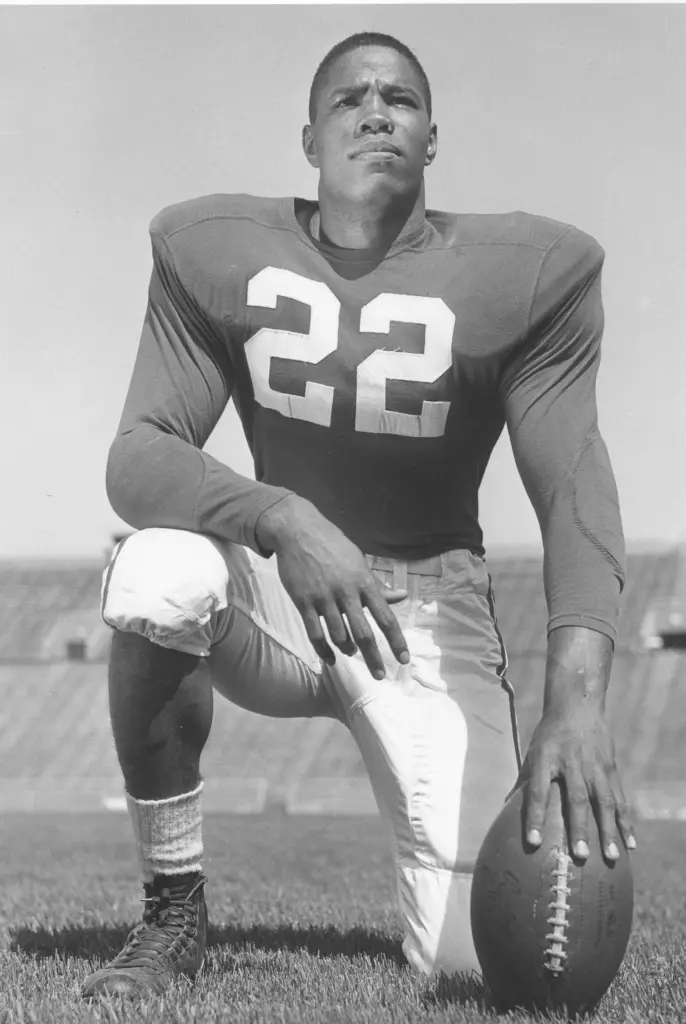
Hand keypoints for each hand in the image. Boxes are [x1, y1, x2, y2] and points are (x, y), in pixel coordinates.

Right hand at [256, 495, 409, 678]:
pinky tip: (329, 659)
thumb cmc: (333, 545)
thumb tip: (401, 597)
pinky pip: (314, 633)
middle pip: (364, 633)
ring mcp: (323, 598)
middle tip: (379, 676)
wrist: (298, 530)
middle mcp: (346, 592)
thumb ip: (377, 584)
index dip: (396, 640)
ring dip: (346, 650)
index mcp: (364, 581)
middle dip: (373, 658)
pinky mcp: (303, 601)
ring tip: (350, 655)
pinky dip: (323, 650)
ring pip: (338, 636)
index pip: (386, 617)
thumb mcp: (358, 561)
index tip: (404, 659)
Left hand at [519, 700, 635, 861]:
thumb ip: (523, 780)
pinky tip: (630, 843)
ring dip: (608, 829)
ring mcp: (595, 766)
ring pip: (603, 801)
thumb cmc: (550, 734)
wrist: (578, 705)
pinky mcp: (611, 768)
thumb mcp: (533, 751)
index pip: (538, 791)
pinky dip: (626, 821)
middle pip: (576, 799)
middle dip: (579, 828)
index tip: (533, 842)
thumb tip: (506, 808)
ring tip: (612, 856)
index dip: (534, 817)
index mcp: (546, 759)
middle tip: (581, 856)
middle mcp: (571, 763)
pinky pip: (619, 798)